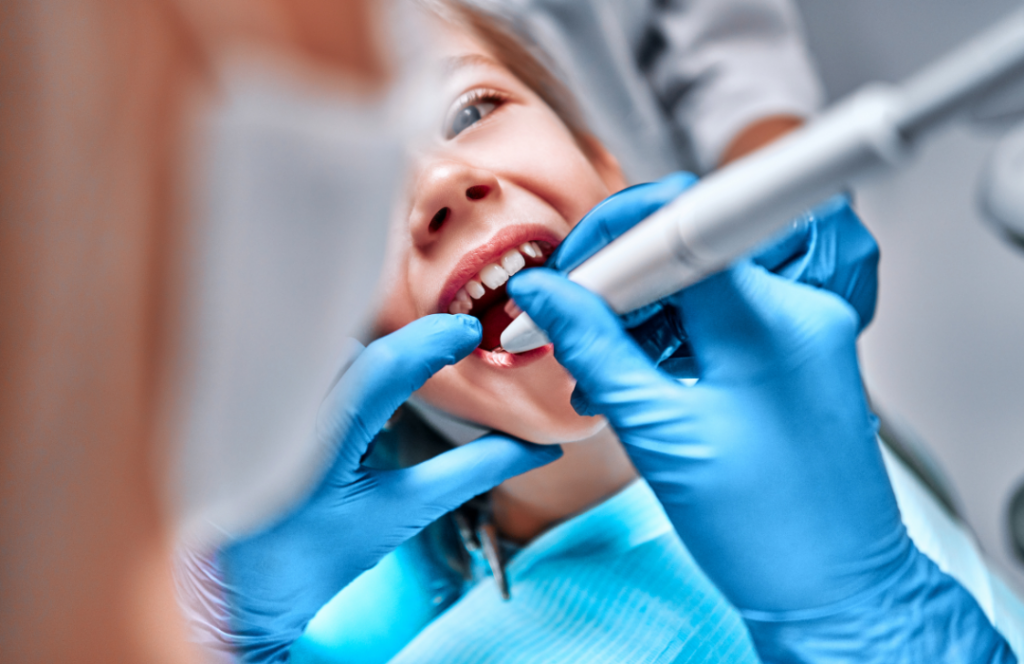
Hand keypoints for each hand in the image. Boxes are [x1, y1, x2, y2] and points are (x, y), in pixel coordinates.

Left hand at [203, 315, 559, 662]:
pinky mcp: (250, 394)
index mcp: (320, 446)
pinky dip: (342, 359)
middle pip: (352, 341)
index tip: (469, 332)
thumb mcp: (402, 512)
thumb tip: (540, 448)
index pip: (381, 367)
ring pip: (326, 344)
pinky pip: (302, 356)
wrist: (246, 584)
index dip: (432, 340)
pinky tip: (363, 385)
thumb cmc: (318, 555)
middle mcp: (281, 413)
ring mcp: (257, 400)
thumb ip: (473, 471)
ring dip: (370, 347)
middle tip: (449, 341)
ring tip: (411, 362)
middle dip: (401, 340)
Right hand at [507, 266, 1013, 662]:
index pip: (682, 223)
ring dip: (641, 315)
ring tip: (598, 371)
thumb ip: (594, 346)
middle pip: (690, 246)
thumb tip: (544, 292)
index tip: (567, 272)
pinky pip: (723, 315)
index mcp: (769, 320)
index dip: (613, 238)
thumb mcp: (657, 432)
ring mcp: (804, 327)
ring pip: (702, 281)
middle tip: (571, 320)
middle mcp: (799, 307)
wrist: (836, 591)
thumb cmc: (766, 530)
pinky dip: (673, 337)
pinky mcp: (798, 351)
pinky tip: (635, 377)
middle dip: (619, 281)